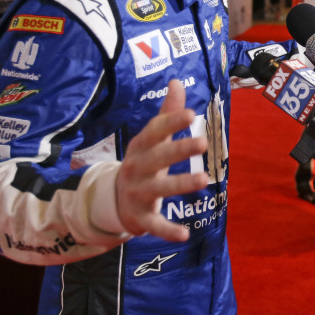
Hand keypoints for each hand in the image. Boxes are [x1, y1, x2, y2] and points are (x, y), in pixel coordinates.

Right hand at [114, 80, 207, 241]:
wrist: (111, 200)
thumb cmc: (141, 163)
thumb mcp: (150, 139)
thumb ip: (166, 113)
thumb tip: (176, 80)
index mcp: (141, 146)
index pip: (155, 131)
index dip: (171, 122)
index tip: (191, 113)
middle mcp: (137, 167)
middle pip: (158, 157)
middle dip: (179, 150)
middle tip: (203, 143)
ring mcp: (137, 192)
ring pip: (160, 189)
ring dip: (180, 184)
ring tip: (204, 180)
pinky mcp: (140, 217)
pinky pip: (154, 225)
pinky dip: (168, 230)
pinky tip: (186, 234)